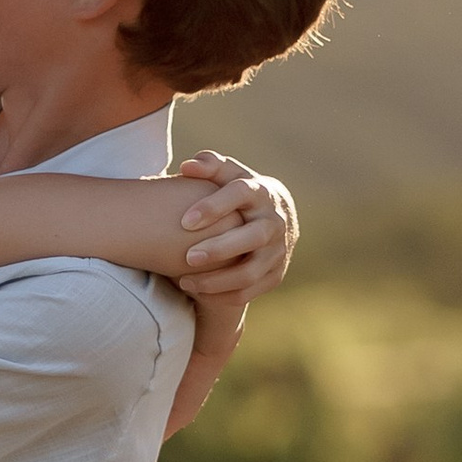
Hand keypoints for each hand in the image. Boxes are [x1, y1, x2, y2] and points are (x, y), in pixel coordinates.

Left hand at [173, 153, 296, 303]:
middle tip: (188, 257)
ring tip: (184, 282)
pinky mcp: (275, 274)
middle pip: (252, 237)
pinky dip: (223, 295)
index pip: (240, 194)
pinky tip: (197, 292)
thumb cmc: (238, 193)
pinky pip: (250, 291)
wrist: (275, 216)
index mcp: (260, 192)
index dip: (214, 207)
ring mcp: (278, 250)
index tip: (185, 221)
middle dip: (219, 249)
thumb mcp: (228, 175)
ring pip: (251, 271)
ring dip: (217, 280)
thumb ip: (209, 166)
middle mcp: (274, 222)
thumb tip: (187, 167)